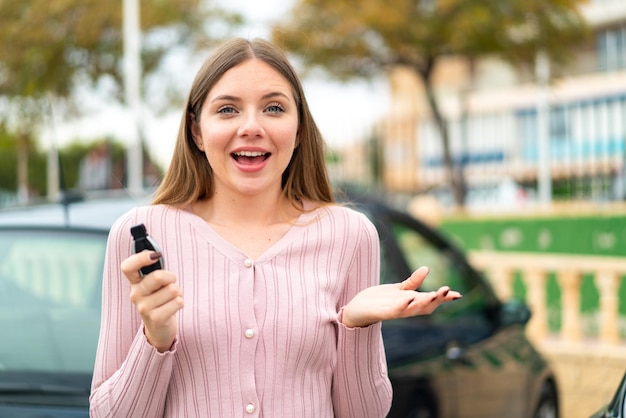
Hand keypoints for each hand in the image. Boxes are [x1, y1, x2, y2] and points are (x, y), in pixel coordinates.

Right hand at [121, 251, 182, 351]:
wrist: (160, 328)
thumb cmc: (160, 299)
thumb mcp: (155, 284)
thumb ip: (155, 270)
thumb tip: (156, 253)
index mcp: (135, 283)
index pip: (128, 267)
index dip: (140, 258)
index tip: (155, 256)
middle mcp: (136, 294)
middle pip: (157, 277)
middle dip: (171, 277)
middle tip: (171, 283)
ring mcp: (144, 308)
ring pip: (172, 289)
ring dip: (177, 292)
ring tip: (171, 299)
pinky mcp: (155, 318)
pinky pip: (178, 302)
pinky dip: (180, 302)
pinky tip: (173, 308)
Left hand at [341, 266, 461, 327]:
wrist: (358, 310)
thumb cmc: (379, 300)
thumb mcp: (398, 289)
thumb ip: (412, 282)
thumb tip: (427, 268)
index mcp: (411, 302)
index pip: (431, 301)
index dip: (444, 298)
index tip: (457, 294)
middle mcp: (406, 309)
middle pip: (426, 306)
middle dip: (438, 300)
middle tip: (448, 292)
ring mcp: (395, 311)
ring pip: (413, 310)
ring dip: (423, 303)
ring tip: (433, 295)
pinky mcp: (383, 313)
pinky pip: (395, 311)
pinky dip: (403, 306)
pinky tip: (409, 299)